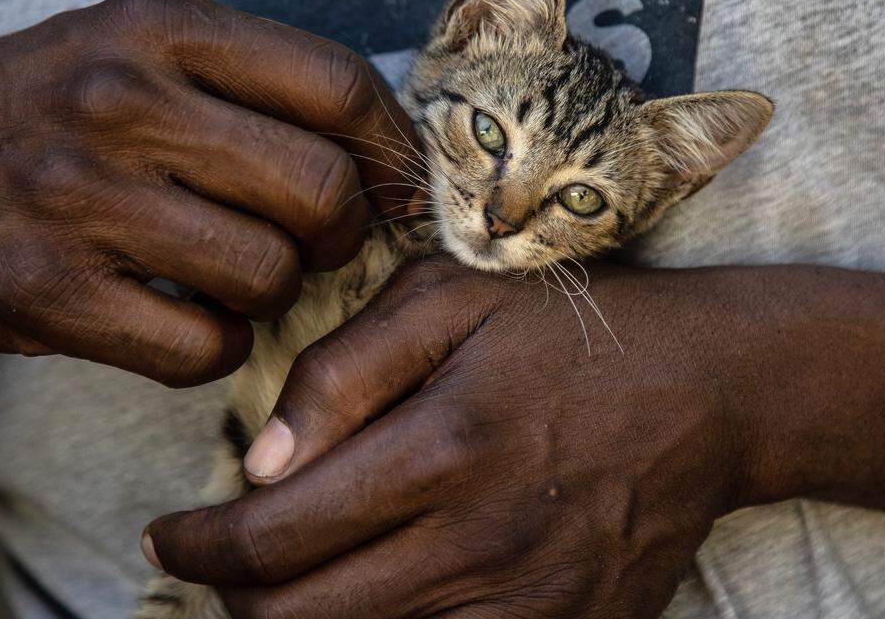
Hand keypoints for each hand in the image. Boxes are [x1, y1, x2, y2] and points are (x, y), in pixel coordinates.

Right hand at [0, 0, 421, 384]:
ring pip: (270, 275)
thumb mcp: (126, 49)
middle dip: (343, 233)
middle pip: (321, 190)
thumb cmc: (35, 114)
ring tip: (242, 277)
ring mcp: (80, 198)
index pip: (336, 84)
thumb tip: (377, 143)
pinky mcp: (50, 293)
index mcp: (156, 26)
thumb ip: (243, 79)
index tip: (395, 182)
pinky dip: (222, 348)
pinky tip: (196, 323)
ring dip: (277, 293)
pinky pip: (205, 349)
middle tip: (319, 241)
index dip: (390, 148)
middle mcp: (120, 100)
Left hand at [145, 259, 749, 617]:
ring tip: (293, 573)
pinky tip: (379, 590)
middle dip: (233, 599)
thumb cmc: (575, 330)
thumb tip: (260, 463)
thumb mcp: (455, 297)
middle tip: (221, 560)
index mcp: (444, 450)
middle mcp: (484, 547)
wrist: (716, 390)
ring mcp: (532, 609)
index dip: (196, 549)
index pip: (273, 540)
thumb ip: (343, 369)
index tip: (168, 536)